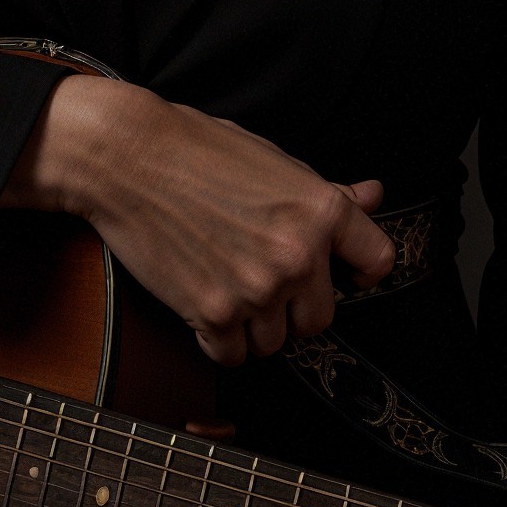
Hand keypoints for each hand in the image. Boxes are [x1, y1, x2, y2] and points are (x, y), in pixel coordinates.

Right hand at [3, 72, 393, 360]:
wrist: (128, 158)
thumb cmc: (198, 150)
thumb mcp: (273, 162)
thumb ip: (326, 192)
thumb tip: (373, 196)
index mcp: (321, 210)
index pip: (377, 262)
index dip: (359, 272)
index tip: (343, 276)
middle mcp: (298, 255)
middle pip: (320, 319)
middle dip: (293, 307)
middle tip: (261, 280)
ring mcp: (257, 289)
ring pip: (274, 343)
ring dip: (253, 326)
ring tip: (226, 285)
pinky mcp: (213, 313)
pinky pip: (232, 355)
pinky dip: (219, 341)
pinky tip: (204, 305)